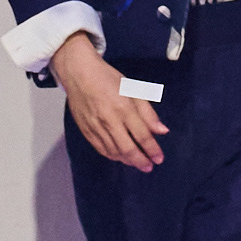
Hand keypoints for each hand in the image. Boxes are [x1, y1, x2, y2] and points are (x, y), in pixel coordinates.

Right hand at [51, 34, 163, 171]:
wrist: (79, 74)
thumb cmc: (108, 79)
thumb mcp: (134, 90)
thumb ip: (148, 113)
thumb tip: (162, 131)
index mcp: (124, 108)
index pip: (142, 135)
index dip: (152, 149)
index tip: (159, 159)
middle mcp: (109, 121)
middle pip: (127, 148)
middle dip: (140, 161)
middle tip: (149, 166)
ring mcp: (95, 127)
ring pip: (113, 151)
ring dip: (127, 160)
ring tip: (137, 163)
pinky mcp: (85, 130)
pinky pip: (100, 148)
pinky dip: (112, 156)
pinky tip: (120, 157)